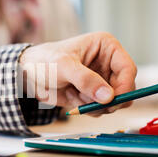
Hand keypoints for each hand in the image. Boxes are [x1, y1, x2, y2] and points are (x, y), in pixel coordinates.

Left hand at [19, 32, 136, 115]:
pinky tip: (73, 98)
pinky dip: (89, 109)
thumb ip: (86, 80)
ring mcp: (102, 80)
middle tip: (92, 105)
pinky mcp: (94, 94)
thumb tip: (108, 96)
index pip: (128, 68)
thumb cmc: (45, 61)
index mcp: (107, 47)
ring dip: (97, 105)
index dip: (124, 86)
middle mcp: (108, 63)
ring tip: (75, 96)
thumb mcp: (64, 66)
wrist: (29, 74)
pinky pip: (102, 108)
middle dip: (110, 100)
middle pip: (125, 88)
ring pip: (115, 101)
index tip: (112, 101)